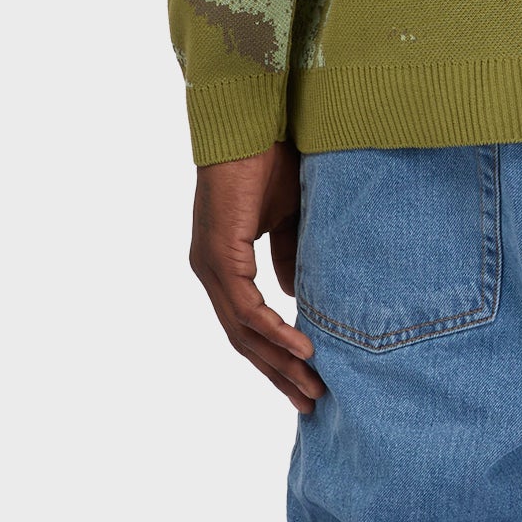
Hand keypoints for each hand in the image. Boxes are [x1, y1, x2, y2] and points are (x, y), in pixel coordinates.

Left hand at [189, 141, 325, 414]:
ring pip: (243, 331)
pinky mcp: (218, 254)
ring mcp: (211, 265)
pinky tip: (302, 347)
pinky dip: (275, 330)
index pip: (247, 323)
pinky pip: (246, 307)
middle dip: (278, 372)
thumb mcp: (289, 215)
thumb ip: (291, 254)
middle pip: (242, 339)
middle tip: (310, 401)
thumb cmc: (270, 158)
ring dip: (279, 361)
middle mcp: (211, 271)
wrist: (251, 120)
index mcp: (224, 263)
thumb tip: (295, 295)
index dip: (275, 354)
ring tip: (311, 385)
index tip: (305, 378)